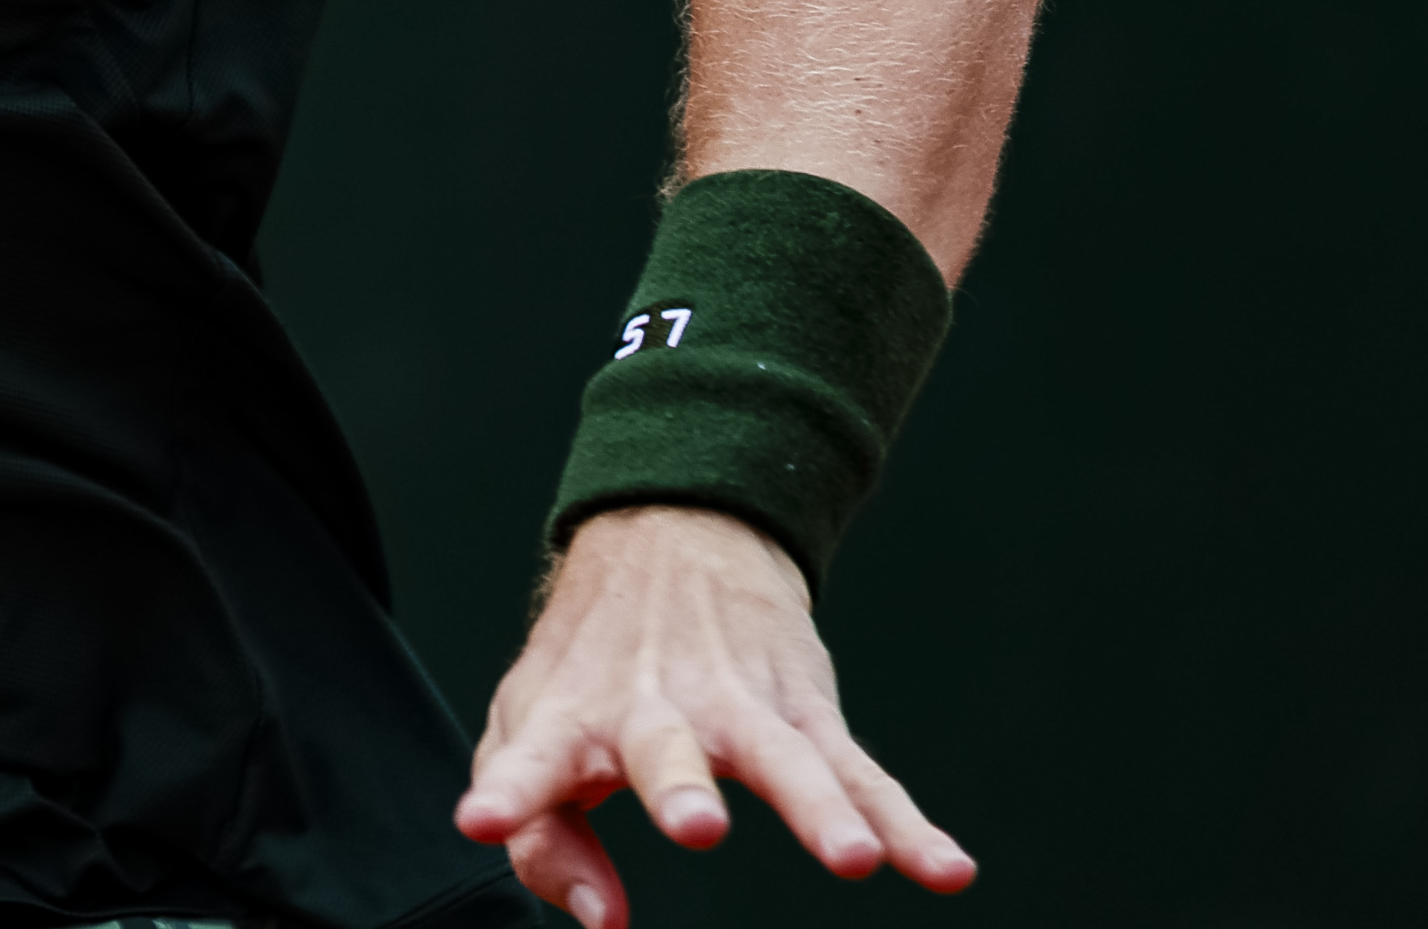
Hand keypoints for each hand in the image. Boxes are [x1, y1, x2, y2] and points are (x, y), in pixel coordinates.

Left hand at [457, 505, 972, 927]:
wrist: (668, 536)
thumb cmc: (591, 662)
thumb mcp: (532, 728)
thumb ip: (546, 836)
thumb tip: (601, 919)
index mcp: (571, 714)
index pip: (527, 757)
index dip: (508, 792)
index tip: (482, 819)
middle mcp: (653, 705)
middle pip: (666, 749)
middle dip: (682, 787)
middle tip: (696, 825)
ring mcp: (737, 705)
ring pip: (787, 760)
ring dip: (820, 809)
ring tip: (853, 857)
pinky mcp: (804, 710)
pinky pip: (862, 774)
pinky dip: (906, 823)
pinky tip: (945, 867)